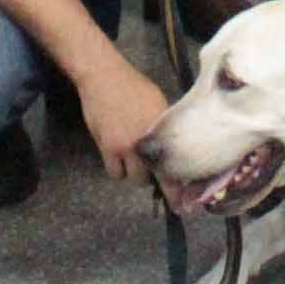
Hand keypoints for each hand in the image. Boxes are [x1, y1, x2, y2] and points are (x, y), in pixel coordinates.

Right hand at [78, 59, 171, 181]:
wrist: (104, 77)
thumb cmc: (134, 87)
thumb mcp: (158, 104)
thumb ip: (164, 130)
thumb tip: (173, 150)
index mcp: (163, 130)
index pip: (173, 166)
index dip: (176, 191)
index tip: (181, 206)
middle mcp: (147, 142)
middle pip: (154, 178)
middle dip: (154, 177)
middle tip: (153, 170)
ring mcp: (126, 146)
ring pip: (134, 178)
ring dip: (136, 174)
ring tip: (133, 159)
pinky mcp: (107, 147)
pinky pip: (115, 173)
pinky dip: (118, 169)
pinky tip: (118, 157)